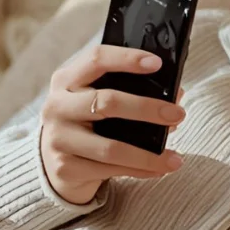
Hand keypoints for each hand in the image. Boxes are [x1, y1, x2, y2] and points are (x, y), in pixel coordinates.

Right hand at [39, 43, 186, 204]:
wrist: (52, 162)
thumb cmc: (84, 123)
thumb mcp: (96, 99)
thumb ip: (130, 91)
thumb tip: (176, 95)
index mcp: (66, 80)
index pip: (96, 59)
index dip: (127, 58)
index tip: (156, 63)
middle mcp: (57, 106)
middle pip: (106, 102)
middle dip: (147, 108)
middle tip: (178, 114)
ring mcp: (58, 138)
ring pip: (110, 147)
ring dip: (148, 154)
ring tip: (175, 159)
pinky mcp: (64, 167)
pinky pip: (108, 170)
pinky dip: (139, 171)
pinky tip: (159, 170)